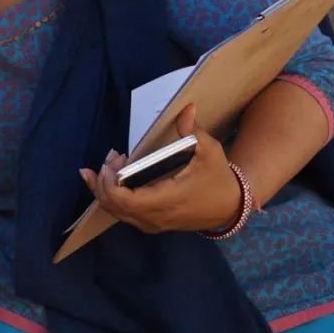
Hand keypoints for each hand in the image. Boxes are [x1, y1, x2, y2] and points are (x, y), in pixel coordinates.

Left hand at [80, 105, 241, 233]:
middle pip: (114, 207)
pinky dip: (112, 198)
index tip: (111, 162)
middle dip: (102, 182)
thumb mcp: (210, 152)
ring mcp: (153, 223)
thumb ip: (194, 131)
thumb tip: (186, 108)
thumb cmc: (218, 179)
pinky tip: (110, 180)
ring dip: (104, 190)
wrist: (230, 207)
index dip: (109, 184)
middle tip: (109, 158)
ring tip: (108, 165)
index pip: (126, 201)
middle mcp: (156, 217)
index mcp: (168, 200)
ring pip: (116, 213)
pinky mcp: (152, 224)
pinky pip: (124, 214)